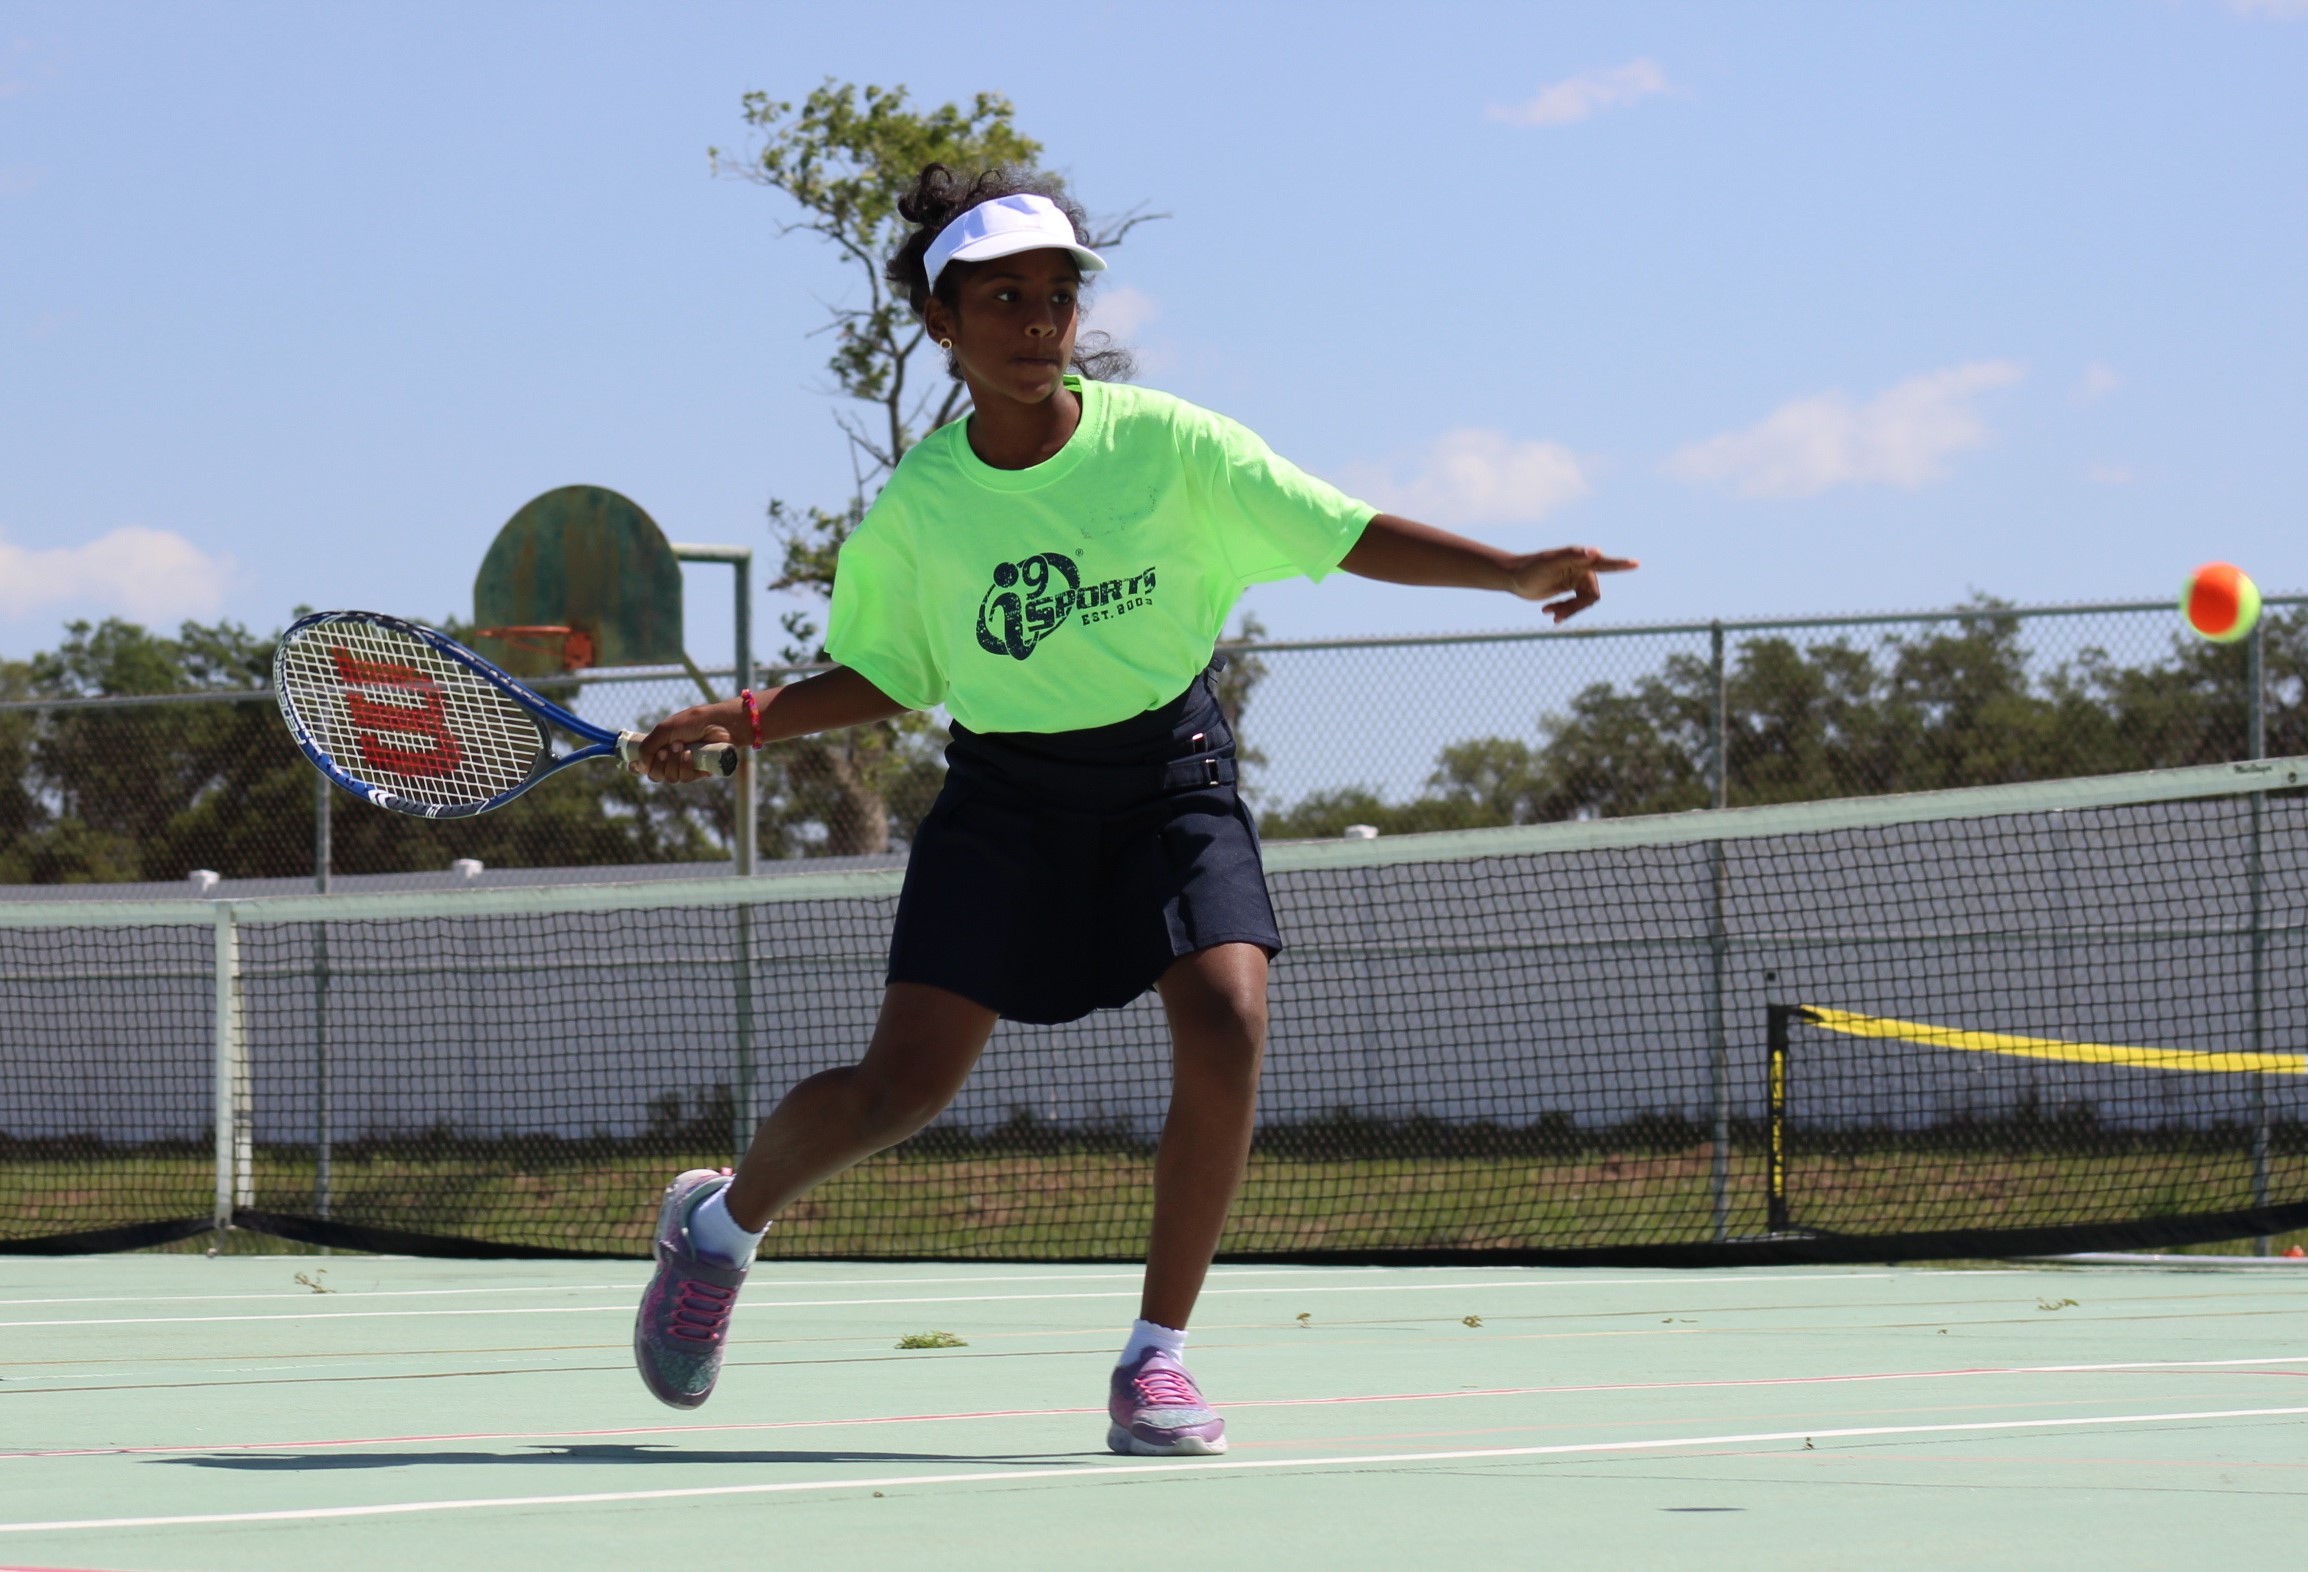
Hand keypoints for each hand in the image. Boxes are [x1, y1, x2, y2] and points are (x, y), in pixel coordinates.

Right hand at [631, 698, 741, 783]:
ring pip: (670, 778)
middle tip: (665, 750)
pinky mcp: (698, 773)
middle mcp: (671, 759)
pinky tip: (690, 754)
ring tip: (681, 746)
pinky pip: (685, 778)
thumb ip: (647, 747)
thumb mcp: (664, 730)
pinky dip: (685, 766)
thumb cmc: (692, 723)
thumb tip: (640, 767)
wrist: (718, 723)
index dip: (638, 768)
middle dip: (658, 763)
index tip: (637, 766)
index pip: (643, 764)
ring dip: (673, 763)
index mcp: (660, 747)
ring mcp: (685, 767)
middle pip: (655, 775)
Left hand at [1508, 547, 1639, 623]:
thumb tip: (1596, 551)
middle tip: (1557, 617)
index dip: (1621, 565)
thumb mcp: (1550, 563)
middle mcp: (1581, 568)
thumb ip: (1573, 555)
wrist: (1512, 577)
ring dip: (1568, 611)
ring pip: (1584, 603)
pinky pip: (1575, 605)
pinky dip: (1562, 611)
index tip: (1636, 564)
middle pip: (1592, 595)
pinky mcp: (1569, 589)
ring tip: (1548, 614)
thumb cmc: (1529, 568)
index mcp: (1580, 559)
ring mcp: (1575, 579)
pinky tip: (1546, 613)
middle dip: (1575, 607)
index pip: (1604, 564)